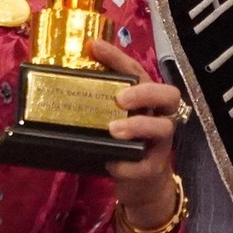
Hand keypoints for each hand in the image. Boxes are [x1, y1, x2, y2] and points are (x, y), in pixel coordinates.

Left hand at [91, 39, 182, 232]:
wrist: (141, 186)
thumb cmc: (124, 145)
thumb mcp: (113, 119)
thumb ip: (100, 101)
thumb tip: (63, 80)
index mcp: (148, 100)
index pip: (139, 71)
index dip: (120, 57)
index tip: (95, 47)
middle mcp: (160, 116)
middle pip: (169, 94)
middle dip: (145, 91)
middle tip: (120, 98)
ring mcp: (160, 143)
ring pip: (163, 127)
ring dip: (138, 126)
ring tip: (113, 130)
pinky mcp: (154, 168)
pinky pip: (145, 165)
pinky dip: (127, 165)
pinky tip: (111, 164)